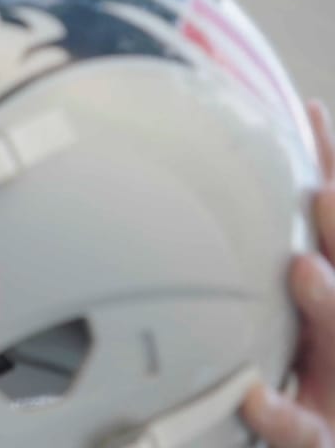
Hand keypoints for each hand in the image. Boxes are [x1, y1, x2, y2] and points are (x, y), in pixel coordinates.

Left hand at [242, 100, 334, 446]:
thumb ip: (259, 261)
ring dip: (329, 302)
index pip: (334, 226)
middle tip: (321, 191)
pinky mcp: (323, 436)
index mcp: (328, 299)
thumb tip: (206, 193)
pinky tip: (253, 395)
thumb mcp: (281, 323)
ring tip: (306, 269)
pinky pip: (304, 429)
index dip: (330, 168)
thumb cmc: (298, 390)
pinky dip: (280, 413)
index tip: (309, 112)